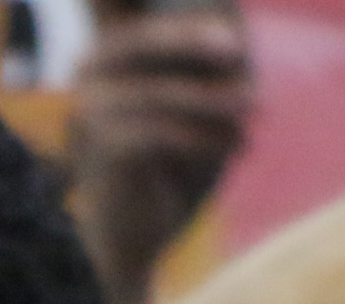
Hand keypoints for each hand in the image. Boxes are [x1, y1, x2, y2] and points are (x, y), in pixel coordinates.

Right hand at [68, 1, 250, 303]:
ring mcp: (94, 114)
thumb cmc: (163, 170)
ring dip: (216, 98)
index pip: (145, 29)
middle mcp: (89, 80)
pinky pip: (165, 133)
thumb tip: (240, 37)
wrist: (127, 237)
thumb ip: (202, 75)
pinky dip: (208, 137)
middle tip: (240, 51)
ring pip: (162, 92)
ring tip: (255, 107)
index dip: (188, 24)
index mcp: (103, 61)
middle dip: (195, 43)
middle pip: (144, 45)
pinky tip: (240, 146)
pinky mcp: (108, 150)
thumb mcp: (186, 112)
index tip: (236, 29)